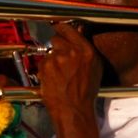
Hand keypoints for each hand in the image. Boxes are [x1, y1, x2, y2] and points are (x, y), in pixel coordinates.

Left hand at [38, 22, 103, 137]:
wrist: (73, 110)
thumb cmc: (86, 92)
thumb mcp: (94, 68)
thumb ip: (86, 49)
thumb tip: (79, 32)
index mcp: (86, 50)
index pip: (69, 28)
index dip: (62, 29)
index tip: (58, 28)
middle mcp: (71, 51)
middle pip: (56, 39)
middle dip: (56, 48)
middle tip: (60, 60)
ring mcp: (57, 58)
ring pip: (49, 53)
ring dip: (51, 61)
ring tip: (59, 76)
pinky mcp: (45, 66)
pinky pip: (42, 63)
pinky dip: (45, 70)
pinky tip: (53, 80)